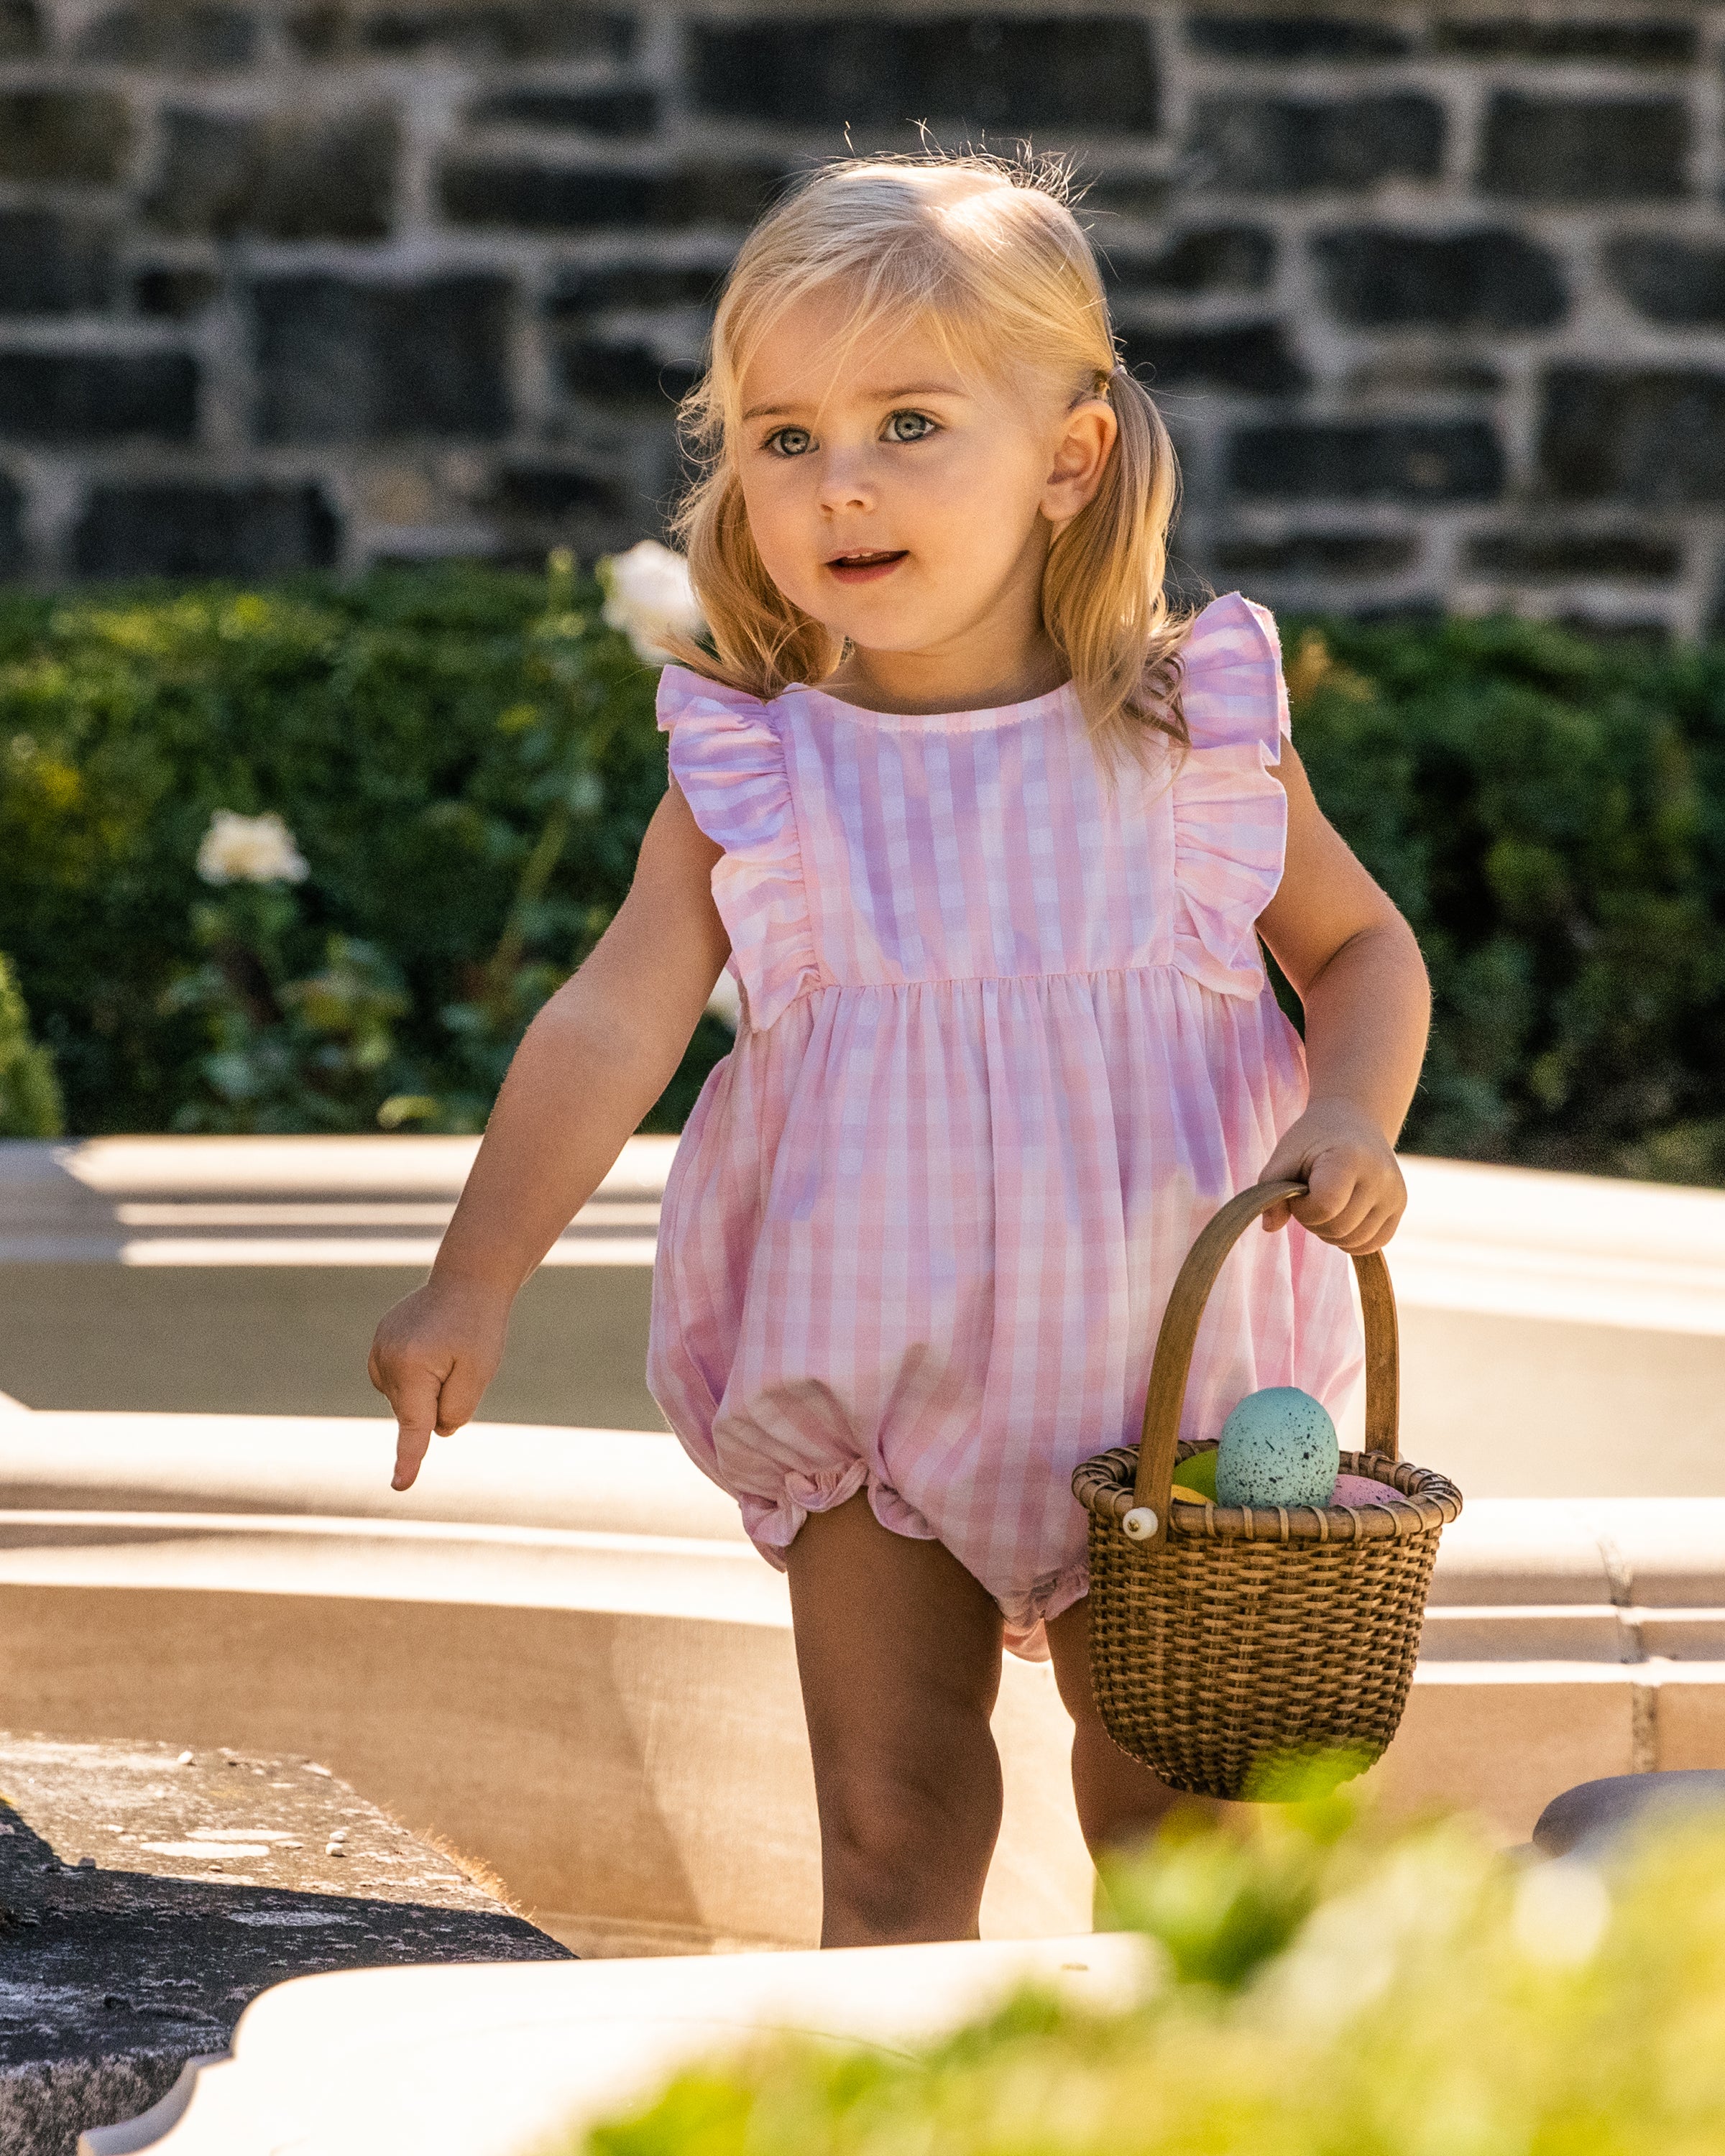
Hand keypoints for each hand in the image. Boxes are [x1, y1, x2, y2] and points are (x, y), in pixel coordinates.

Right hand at [368, 1278, 510, 1489]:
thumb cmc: (479, 1327)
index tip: (400, 1486)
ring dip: (429, 1387)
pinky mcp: (380, 1343)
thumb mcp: (479, 1373)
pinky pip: (399, 1380)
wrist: (467, 1280)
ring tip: (447, 1348)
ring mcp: (379, 1349)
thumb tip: (432, 1431)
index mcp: (412, 1367)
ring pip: (407, 1398)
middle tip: (460, 1360)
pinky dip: (418, 1376)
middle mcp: (387, 1359)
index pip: (414, 1426)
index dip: (409, 1460)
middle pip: (415, 1411)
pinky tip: (432, 1347)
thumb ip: (456, 1410)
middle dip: (439, 1400)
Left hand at [1256, 1098, 1406, 1254]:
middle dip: (1314, 1220)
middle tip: (1310, 1195)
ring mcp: (1394, 1193)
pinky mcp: (1400, 1205)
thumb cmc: (1314, 1138)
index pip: (1325, 1208)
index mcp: (1351, 1159)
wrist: (1352, 1117)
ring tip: (1326, 1204)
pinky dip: (1352, 1239)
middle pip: (1339, 1229)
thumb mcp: (1285, 1154)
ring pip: (1356, 1242)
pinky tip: (1342, 1215)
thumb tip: (1269, 1227)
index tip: (1299, 1189)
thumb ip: (1271, 1189)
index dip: (1303, 1208)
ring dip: (1331, 1232)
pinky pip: (1374, 1243)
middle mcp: (1380, 1177)